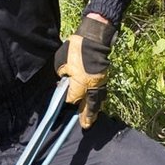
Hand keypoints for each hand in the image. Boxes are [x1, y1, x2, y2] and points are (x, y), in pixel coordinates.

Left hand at [55, 13, 113, 127]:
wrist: (94, 38)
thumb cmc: (75, 49)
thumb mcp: (61, 62)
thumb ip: (61, 75)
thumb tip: (63, 80)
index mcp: (80, 84)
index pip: (72, 99)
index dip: (67, 101)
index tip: (64, 103)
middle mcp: (91, 86)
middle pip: (89, 105)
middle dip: (87, 116)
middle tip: (86, 126)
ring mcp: (99, 82)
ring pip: (97, 100)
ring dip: (94, 110)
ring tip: (92, 118)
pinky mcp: (104, 77)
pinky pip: (101, 92)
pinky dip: (98, 99)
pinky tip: (97, 102)